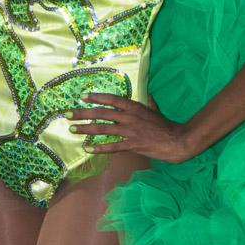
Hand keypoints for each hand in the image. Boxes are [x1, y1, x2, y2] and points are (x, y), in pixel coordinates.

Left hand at [68, 93, 193, 162]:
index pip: (111, 99)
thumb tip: (148, 95)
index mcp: (133, 107)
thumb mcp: (154, 109)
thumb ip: (148, 102)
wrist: (175, 140)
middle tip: (68, 114)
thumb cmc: (164, 125)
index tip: (82, 97)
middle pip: (102, 113)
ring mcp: (129, 131)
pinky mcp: (132, 145)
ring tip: (73, 129)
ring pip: (103, 129)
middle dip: (83, 113)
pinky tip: (88, 149)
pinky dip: (99, 148)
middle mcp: (128, 117)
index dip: (96, 97)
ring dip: (86, 129)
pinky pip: (113, 146)